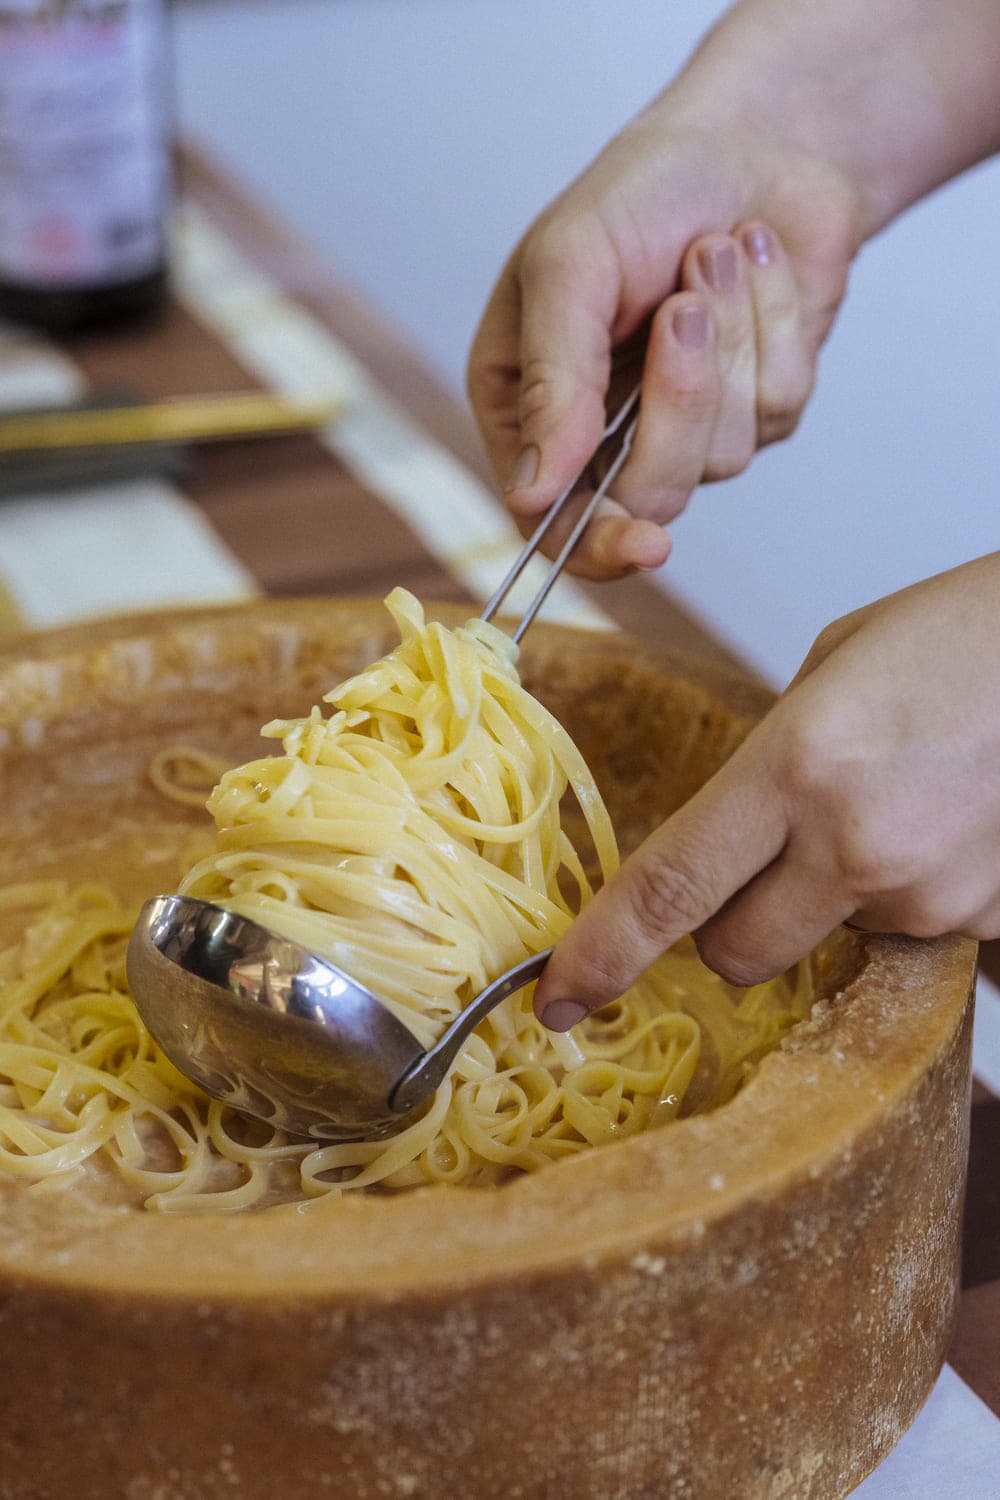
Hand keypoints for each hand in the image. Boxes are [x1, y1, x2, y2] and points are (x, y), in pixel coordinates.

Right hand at [468, 108, 861, 578]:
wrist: (753, 140)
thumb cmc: (639, 192)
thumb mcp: (568, 265)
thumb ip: (549, 381)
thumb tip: (533, 490)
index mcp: (532, 408)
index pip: (553, 522)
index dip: (598, 546)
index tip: (644, 542)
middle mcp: (603, 433)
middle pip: (647, 498)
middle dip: (680, 402)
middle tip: (683, 305)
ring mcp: (688, 427)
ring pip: (722, 457)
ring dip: (730, 342)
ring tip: (716, 254)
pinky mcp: (759, 408)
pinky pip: (777, 407)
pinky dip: (774, 326)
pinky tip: (757, 265)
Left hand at [533, 553, 999, 1029]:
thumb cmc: (966, 633)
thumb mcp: (834, 666)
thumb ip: (770, 758)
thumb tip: (736, 828)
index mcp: (796, 765)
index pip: (667, 889)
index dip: (600, 954)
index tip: (557, 997)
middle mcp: (856, 846)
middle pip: (735, 952)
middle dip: (726, 926)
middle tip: (765, 860)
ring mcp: (930, 894)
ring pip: (829, 943)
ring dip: (833, 899)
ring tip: (894, 805)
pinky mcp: (986, 920)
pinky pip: (911, 932)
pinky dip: (909, 892)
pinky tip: (946, 822)